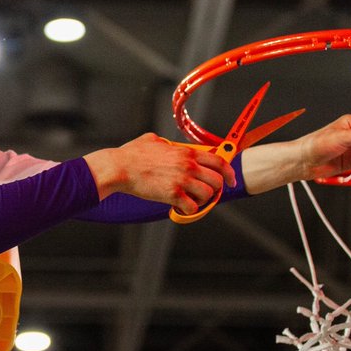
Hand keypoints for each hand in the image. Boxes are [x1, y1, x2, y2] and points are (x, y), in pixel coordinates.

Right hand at [84, 133, 236, 213]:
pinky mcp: (172, 195)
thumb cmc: (132, 154)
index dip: (229, 173)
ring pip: (207, 195)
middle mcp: (188, 165)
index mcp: (186, 152)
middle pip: (217, 180)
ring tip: (190, 200)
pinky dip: (188, 210)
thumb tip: (165, 143)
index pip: (219, 161)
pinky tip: (179, 207)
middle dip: (214, 189)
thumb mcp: (152, 140)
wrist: (119, 168)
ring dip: (201, 200)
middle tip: (205, 193)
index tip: (231, 180)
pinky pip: (192, 207)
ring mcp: (181, 180)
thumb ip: (165, 143)